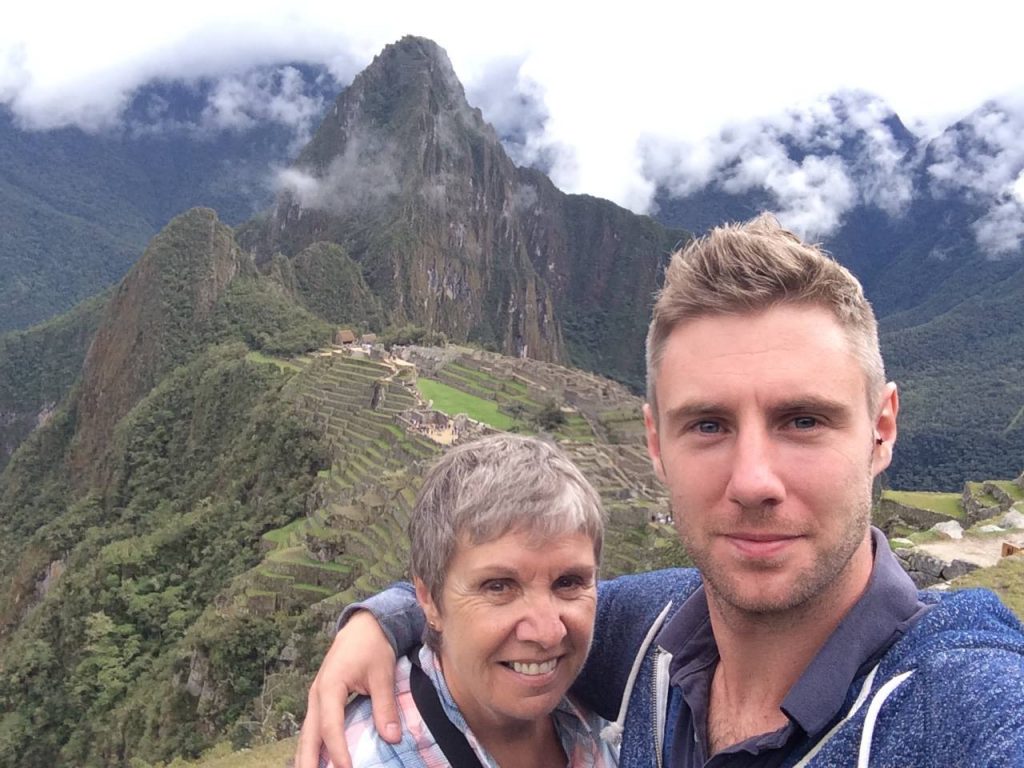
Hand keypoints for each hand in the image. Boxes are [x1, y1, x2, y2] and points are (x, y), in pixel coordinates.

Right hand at [295, 610, 400, 767]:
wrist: (364, 625)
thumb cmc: (373, 646)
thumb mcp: (382, 673)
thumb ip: (385, 705)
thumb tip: (392, 738)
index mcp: (330, 686)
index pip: (331, 726)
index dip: (338, 751)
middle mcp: (317, 694)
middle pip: (309, 735)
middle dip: (308, 761)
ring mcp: (316, 696)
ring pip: (307, 733)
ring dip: (307, 756)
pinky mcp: (321, 699)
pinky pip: (314, 727)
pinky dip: (314, 745)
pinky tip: (317, 760)